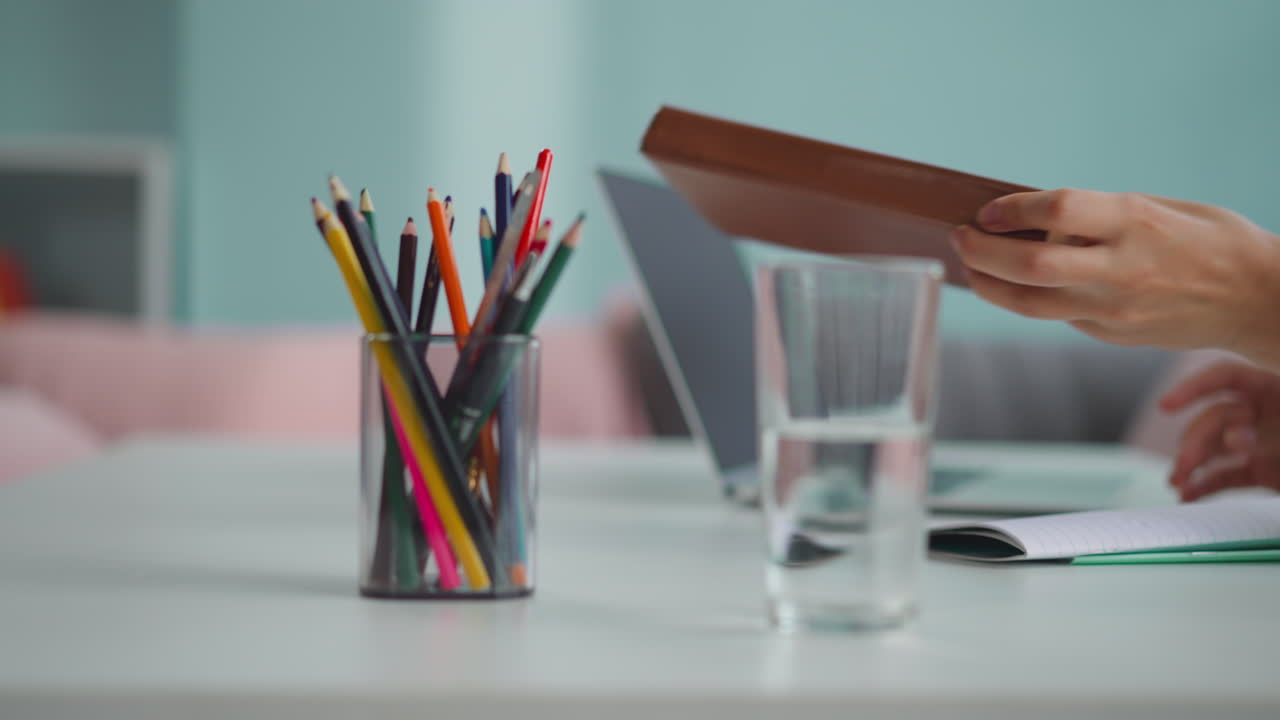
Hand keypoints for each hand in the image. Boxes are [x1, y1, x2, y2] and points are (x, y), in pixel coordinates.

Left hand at [950, 189, 1279, 367]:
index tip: (987, 209)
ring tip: (971, 268)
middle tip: (960, 237)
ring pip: (1031, 303)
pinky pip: (1056, 316)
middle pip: (1030, 263)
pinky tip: (1012, 285)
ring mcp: (1115, 308)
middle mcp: (1122, 268)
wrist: (1259, 301)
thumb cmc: (1213, 242)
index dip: (1012, 208)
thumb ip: (1103, 212)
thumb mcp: (1164, 207)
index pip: (1057, 209)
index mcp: (1137, 223)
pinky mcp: (1111, 334)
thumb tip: (1038, 215)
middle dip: (982, 251)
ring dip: (989, 285)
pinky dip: (1027, 299)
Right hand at [1160, 361, 1279, 501]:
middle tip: (1185, 464)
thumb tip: (1234, 435)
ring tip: (1178, 484)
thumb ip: (1271, 427)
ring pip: (1212, 447)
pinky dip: (1205, 486)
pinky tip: (1189, 495)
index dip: (1194, 387)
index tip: (1166, 406)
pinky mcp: (1261, 471)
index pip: (1227, 376)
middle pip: (1213, 418)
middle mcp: (1263, 413)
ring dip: (1190, 464)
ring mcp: (1260, 442)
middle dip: (1193, 442)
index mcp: (1275, 389)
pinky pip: (1225, 474)